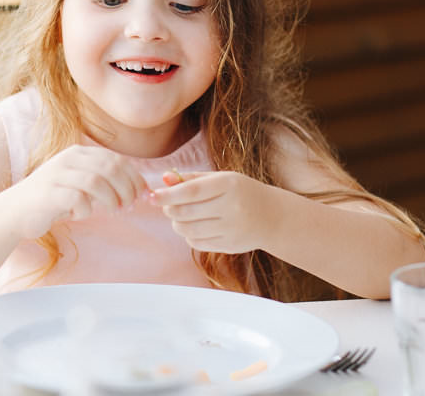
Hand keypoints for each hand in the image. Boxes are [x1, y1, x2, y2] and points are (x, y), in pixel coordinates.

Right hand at [6, 145, 149, 238]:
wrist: (14, 212)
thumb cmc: (54, 200)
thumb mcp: (80, 184)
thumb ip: (104, 181)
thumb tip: (139, 190)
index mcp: (78, 153)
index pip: (116, 159)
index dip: (134, 177)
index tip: (144, 194)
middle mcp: (68, 159)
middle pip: (110, 168)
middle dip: (127, 188)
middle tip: (130, 206)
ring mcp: (57, 174)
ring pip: (97, 182)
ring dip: (111, 199)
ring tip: (113, 212)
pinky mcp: (48, 193)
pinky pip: (78, 200)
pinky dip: (86, 210)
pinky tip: (80, 215)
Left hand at [153, 171, 279, 253]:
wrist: (272, 216)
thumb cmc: (241, 192)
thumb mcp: (221, 178)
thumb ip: (192, 178)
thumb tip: (163, 179)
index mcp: (229, 184)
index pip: (190, 191)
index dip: (167, 195)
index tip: (152, 196)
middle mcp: (232, 207)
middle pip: (186, 212)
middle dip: (170, 209)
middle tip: (169, 205)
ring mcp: (231, 228)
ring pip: (188, 229)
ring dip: (177, 223)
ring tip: (181, 216)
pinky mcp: (229, 246)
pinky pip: (197, 243)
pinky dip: (189, 235)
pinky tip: (196, 226)